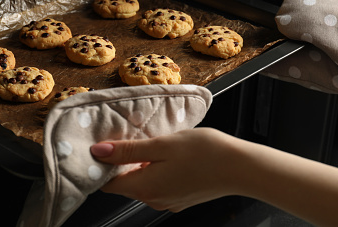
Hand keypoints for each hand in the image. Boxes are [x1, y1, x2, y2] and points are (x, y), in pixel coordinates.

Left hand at [91, 127, 337, 226]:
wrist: (240, 167)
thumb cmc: (203, 152)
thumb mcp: (162, 144)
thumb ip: (128, 150)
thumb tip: (97, 152)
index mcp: (144, 188)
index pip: (107, 183)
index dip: (100, 165)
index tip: (101, 145)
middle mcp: (153, 200)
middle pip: (125, 182)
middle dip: (122, 162)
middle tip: (129, 136)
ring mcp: (169, 201)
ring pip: (143, 182)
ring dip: (141, 164)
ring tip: (150, 141)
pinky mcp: (182, 197)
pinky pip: (159, 184)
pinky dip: (156, 170)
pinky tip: (168, 153)